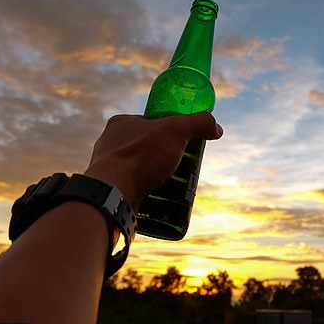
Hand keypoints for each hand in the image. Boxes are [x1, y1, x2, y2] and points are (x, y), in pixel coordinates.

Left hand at [85, 112, 222, 209]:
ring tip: (175, 186)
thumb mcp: (176, 130)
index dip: (170, 131)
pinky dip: (146, 193)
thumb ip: (198, 123)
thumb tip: (216, 128)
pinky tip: (160, 200)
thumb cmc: (140, 157)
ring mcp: (107, 168)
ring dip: (157, 176)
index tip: (185, 143)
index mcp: (120, 123)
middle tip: (184, 167)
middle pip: (147, 147)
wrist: (112, 194)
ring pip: (139, 169)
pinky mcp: (109, 191)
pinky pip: (132, 189)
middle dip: (166, 157)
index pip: (151, 123)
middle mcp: (110, 143)